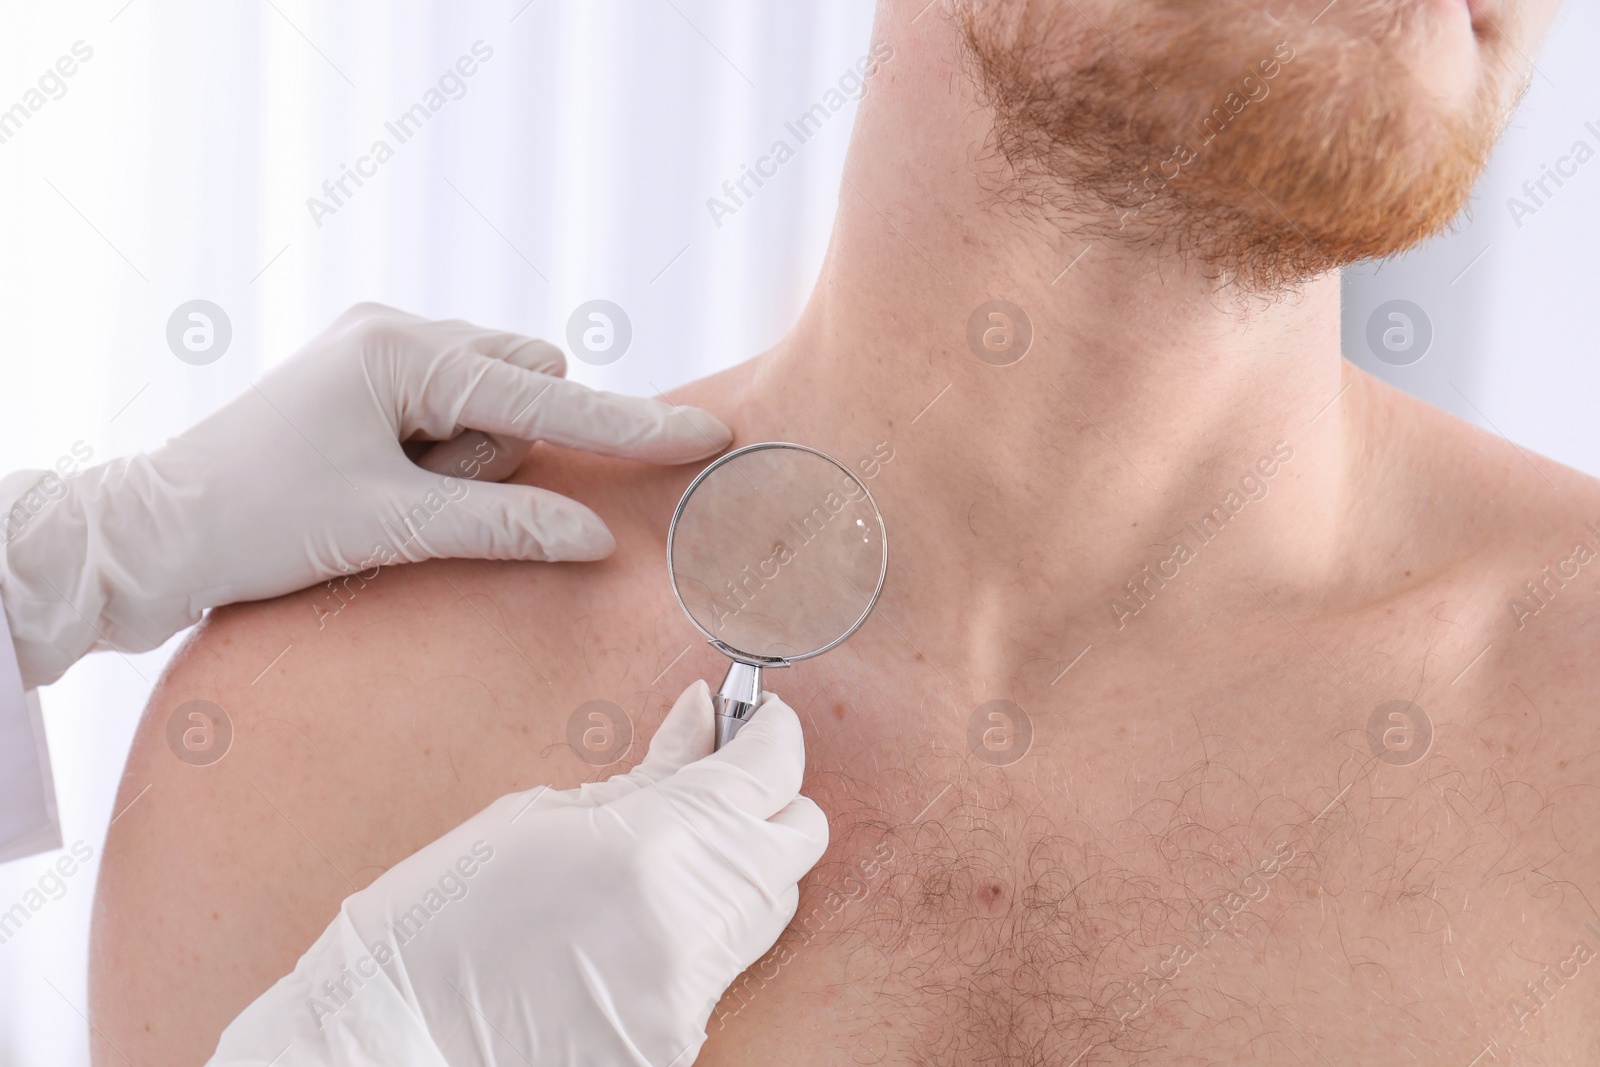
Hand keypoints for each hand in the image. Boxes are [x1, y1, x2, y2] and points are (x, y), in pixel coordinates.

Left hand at [0, 303, 730, 686]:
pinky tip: (381, 487)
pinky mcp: (368, 385)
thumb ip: (503, 523)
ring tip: (390, 498)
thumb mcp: (389, 526)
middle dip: (508, 451)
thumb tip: (594, 536)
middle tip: (430, 497)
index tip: (706, 434)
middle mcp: (395, 334)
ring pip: (489, 403)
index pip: (547, 398)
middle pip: (523, 386)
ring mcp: (379, 354)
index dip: (631, 425)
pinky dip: (444, 461)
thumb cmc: (255, 521)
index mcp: (400, 351)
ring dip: (472, 461)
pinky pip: (451, 417)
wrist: (152, 535)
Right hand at [208, 680, 827, 1066]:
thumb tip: (703, 716)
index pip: (767, 775)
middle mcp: (687, 924)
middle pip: (793, 844)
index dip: (772, 736)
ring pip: (767, 909)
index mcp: (649, 846)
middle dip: (768, 803)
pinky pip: (722, 968)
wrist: (392, 1043)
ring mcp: (689, 994)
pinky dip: (697, 935)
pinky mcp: (680, 1042)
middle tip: (716, 783)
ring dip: (735, 869)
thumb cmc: (441, 921)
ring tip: (663, 856)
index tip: (762, 722)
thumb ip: (648, 773)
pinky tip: (638, 923)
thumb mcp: (538, 819)